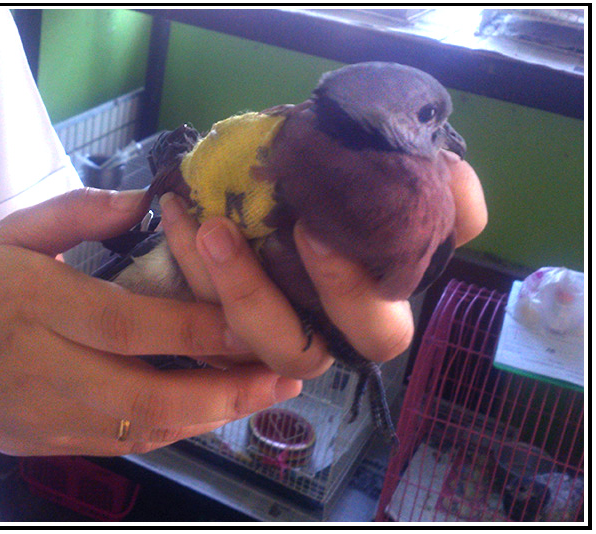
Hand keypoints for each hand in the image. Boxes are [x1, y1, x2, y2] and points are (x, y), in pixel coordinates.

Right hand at [0, 188, 301, 463]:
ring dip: (215, 415)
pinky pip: (131, 443)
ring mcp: (54, 418)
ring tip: (266, 394)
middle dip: (226, 390)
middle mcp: (50, 369)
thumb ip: (76, 213)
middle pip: (150, 393)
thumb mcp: (10, 236)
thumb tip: (145, 201)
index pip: (130, 324)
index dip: (198, 329)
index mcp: (37, 307)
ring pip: (149, 429)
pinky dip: (181, 429)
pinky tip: (217, 411)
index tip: (253, 320)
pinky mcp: (57, 444)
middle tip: (284, 376)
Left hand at [160, 155, 486, 373]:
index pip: (376, 332)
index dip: (347, 291)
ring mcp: (265, 329)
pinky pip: (195, 306)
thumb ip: (441, 190)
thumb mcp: (406, 185)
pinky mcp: (222, 315)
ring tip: (195, 221)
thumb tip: (451, 176)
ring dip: (210, 284)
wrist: (298, 185)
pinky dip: (181, 259)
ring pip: (235, 341)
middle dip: (255, 300)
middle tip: (223, 233)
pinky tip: (175, 210)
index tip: (312, 228)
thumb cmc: (360, 193)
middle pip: (296, 355)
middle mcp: (317, 331)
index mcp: (369, 311)